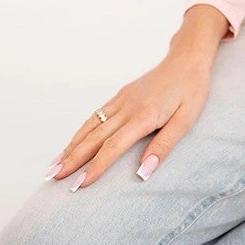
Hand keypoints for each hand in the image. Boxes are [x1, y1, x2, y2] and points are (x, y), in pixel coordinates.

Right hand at [43, 50, 213, 189]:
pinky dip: (80, 131)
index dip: (95, 167)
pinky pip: (96, 115)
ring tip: (53, 165)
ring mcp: (121, 99)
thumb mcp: (186, 120)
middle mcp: (127, 107)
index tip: (80, 185)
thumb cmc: (191, 90)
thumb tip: (144, 172)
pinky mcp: (121, 95)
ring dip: (70, 146)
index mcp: (143, 115)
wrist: (187, 58)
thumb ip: (164, 146)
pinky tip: (72, 143)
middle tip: (52, 179)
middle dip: (72, 160)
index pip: (113, 147)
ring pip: (90, 125)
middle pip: (94, 137)